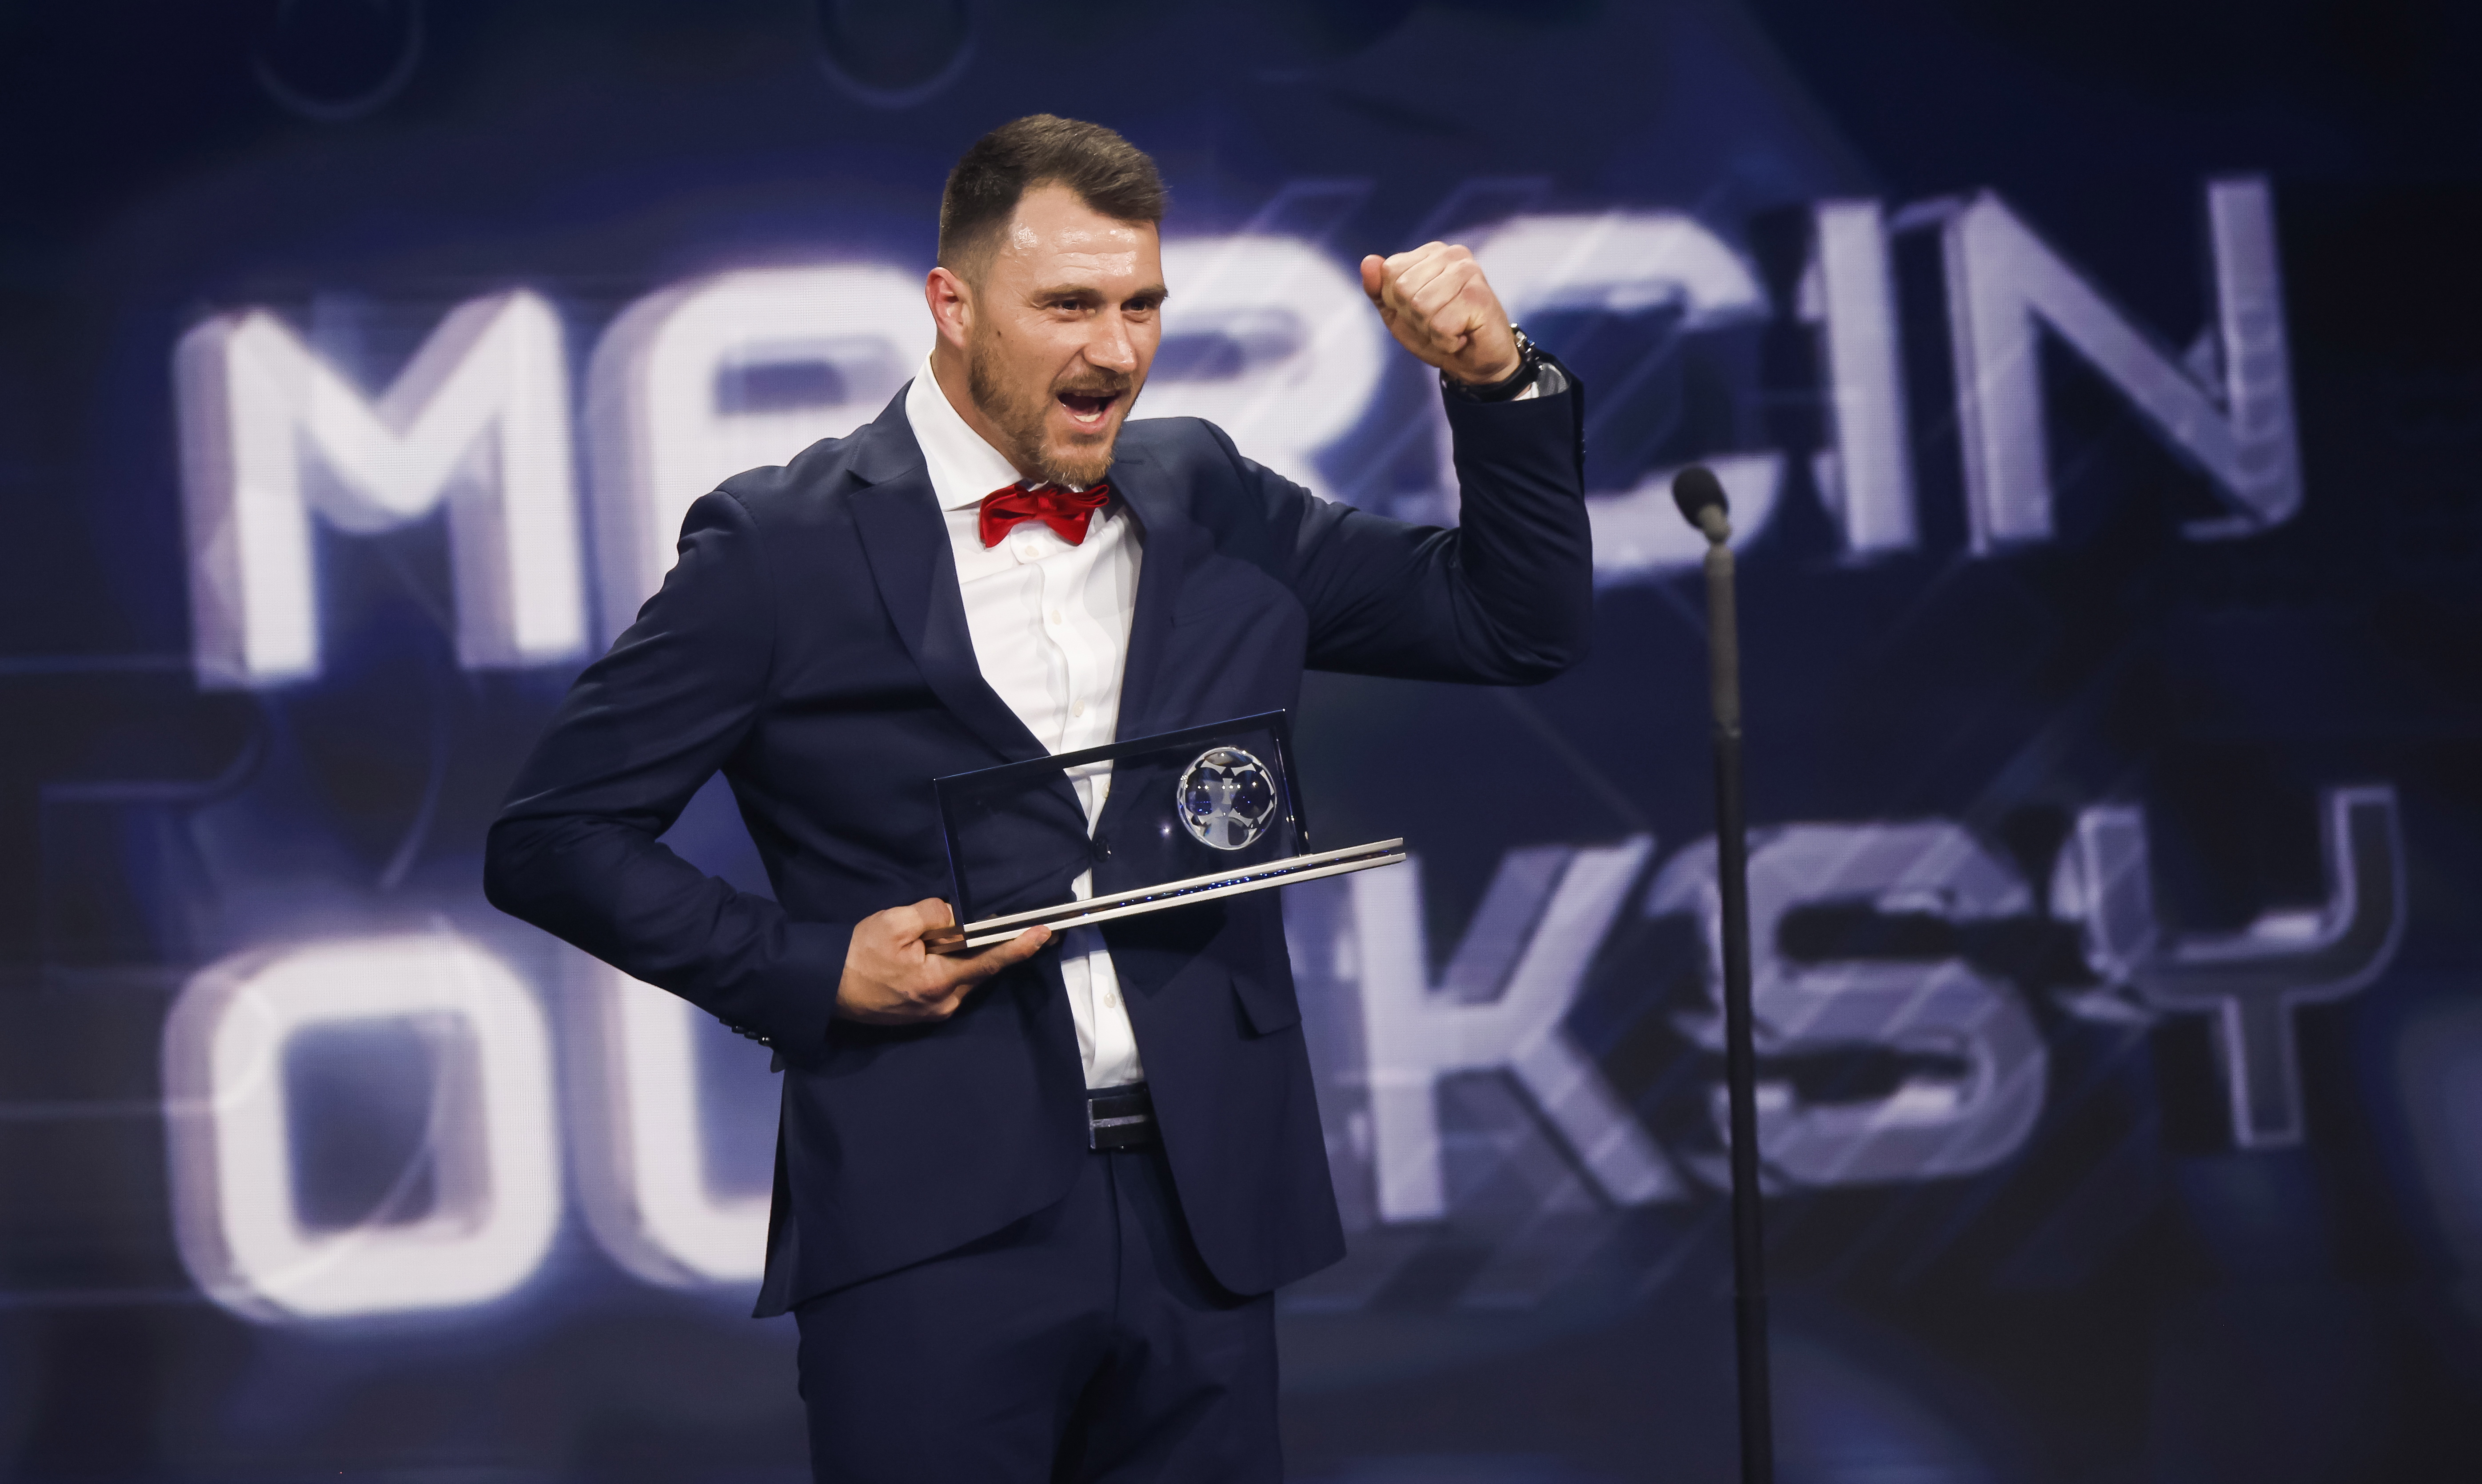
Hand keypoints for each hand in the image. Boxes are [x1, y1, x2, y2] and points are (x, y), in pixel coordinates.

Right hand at [836, 898, 1048, 1024]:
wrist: (823, 986)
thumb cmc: (856, 953)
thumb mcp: (894, 922)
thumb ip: (933, 915)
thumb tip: (956, 917)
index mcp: (939, 982)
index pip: (990, 962)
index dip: (1020, 947)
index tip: (1045, 934)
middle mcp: (942, 1003)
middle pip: (981, 972)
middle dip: (1002, 950)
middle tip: (1028, 929)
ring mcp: (932, 1012)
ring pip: (965, 979)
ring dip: (975, 958)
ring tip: (986, 935)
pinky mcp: (921, 1014)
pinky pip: (949, 986)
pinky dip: (956, 968)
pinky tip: (950, 953)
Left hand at [1361, 242, 1521, 386]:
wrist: (1476, 364)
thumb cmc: (1438, 334)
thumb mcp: (1398, 314)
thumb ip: (1379, 289)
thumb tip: (1368, 262)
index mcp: (1430, 253)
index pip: (1389, 271)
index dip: (1397, 303)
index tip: (1420, 313)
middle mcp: (1451, 254)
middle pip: (1403, 289)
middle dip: (1414, 318)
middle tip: (1437, 324)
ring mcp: (1468, 272)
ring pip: (1420, 306)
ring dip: (1430, 330)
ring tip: (1451, 329)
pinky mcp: (1479, 295)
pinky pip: (1441, 324)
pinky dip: (1446, 341)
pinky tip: (1462, 336)